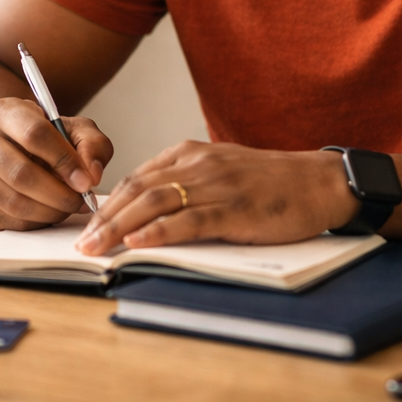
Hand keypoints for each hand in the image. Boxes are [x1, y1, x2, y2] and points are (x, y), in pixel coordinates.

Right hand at [0, 97, 113, 230]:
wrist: (5, 145)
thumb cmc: (44, 138)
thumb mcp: (73, 129)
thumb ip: (92, 145)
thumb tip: (92, 175)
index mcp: (6, 112)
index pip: (35, 134)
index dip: (64, 161)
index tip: (86, 182)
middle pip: (21, 173)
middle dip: (59, 194)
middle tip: (81, 201)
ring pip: (13, 202)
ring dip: (49, 212)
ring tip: (68, 207)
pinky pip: (7, 220)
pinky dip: (35, 223)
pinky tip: (49, 213)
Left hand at [74, 141, 357, 254]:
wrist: (320, 182)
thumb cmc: (272, 183)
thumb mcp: (221, 173)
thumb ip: (186, 184)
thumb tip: (146, 212)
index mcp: (190, 155)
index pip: (136, 177)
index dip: (107, 202)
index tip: (86, 224)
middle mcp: (198, 165)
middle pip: (137, 189)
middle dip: (104, 218)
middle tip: (80, 242)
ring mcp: (216, 185)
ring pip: (155, 203)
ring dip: (120, 227)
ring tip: (97, 247)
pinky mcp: (235, 209)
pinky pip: (190, 220)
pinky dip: (160, 231)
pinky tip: (138, 243)